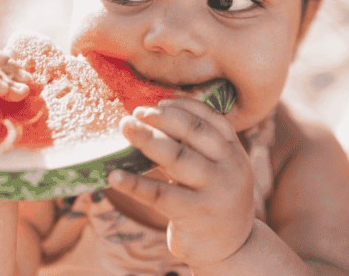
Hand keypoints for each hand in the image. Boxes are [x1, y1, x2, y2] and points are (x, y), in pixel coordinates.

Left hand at [108, 98, 254, 265]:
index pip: (211, 119)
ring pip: (178, 158)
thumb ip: (198, 147)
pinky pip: (159, 194)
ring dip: (147, 140)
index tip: (157, 101)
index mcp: (234, 152)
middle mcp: (230, 168)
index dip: (183, 106)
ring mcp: (215, 191)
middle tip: (136, 112)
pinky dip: (134, 184)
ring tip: (125, 127)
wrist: (232, 247)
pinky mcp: (195, 214)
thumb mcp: (217, 170)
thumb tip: (155, 118)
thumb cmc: (214, 200)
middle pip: (194, 133)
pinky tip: (114, 176)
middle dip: (162, 118)